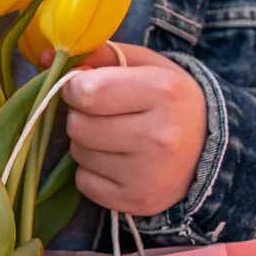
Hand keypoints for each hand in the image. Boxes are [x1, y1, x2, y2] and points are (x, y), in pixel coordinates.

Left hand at [57, 43, 208, 215]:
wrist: (210, 149)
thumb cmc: (169, 100)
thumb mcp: (145, 65)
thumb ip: (98, 55)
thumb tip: (44, 57)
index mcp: (163, 92)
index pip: (87, 91)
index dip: (75, 88)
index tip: (84, 88)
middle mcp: (159, 136)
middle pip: (78, 125)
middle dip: (81, 116)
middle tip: (104, 115)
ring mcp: (148, 174)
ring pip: (78, 153)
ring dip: (86, 144)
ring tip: (115, 138)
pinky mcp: (137, 201)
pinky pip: (84, 182)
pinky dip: (92, 172)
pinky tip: (118, 162)